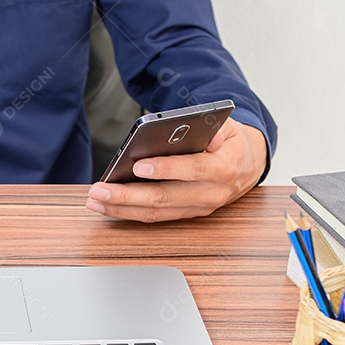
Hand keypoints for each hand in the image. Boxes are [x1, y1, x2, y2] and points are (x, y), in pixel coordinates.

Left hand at [85, 119, 267, 222]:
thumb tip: (195, 133)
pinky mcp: (186, 214)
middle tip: (101, 189)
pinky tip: (108, 206)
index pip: (192, 169)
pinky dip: (129, 212)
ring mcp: (198, 207)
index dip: (165, 168)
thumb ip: (211, 128)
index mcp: (223, 167)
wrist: (248, 165)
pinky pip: (155, 217)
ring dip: (122, 208)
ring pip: (156, 212)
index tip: (138, 165)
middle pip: (165, 197)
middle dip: (128, 195)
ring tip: (95, 199)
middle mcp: (211, 193)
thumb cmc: (230, 142)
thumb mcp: (226, 126)